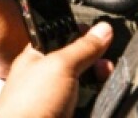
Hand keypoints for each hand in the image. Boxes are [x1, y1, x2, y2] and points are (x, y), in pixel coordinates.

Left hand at [0, 22, 114, 117]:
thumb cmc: (30, 103)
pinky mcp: (68, 115)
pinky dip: (97, 102)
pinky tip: (102, 100)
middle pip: (79, 63)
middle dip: (96, 62)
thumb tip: (103, 29)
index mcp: (37, 58)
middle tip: (105, 64)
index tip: (100, 34)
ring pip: (87, 87)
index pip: (61, 39)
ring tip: (107, 82)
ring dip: (100, 84)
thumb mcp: (60, 65)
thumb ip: (82, 47)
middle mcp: (47, 79)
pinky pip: (89, 105)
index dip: (80, 35)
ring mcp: (58, 101)